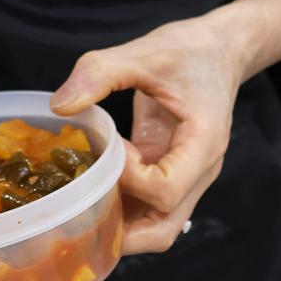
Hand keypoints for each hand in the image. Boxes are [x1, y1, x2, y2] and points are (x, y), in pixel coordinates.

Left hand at [51, 16, 244, 254]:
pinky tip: (92, 186)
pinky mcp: (170, 172)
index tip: (110, 147)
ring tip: (82, 201)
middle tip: (81, 203)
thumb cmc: (191, 50)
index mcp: (203, 144)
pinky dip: (120, 205)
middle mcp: (199, 172)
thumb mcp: (145, 51)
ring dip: (118, 224)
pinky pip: (147, 206)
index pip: (166, 191)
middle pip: (162, 230)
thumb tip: (60, 105)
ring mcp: (186, 178)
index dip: (128, 178)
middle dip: (119, 229)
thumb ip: (101, 72)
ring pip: (155, 227)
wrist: (221, 50)